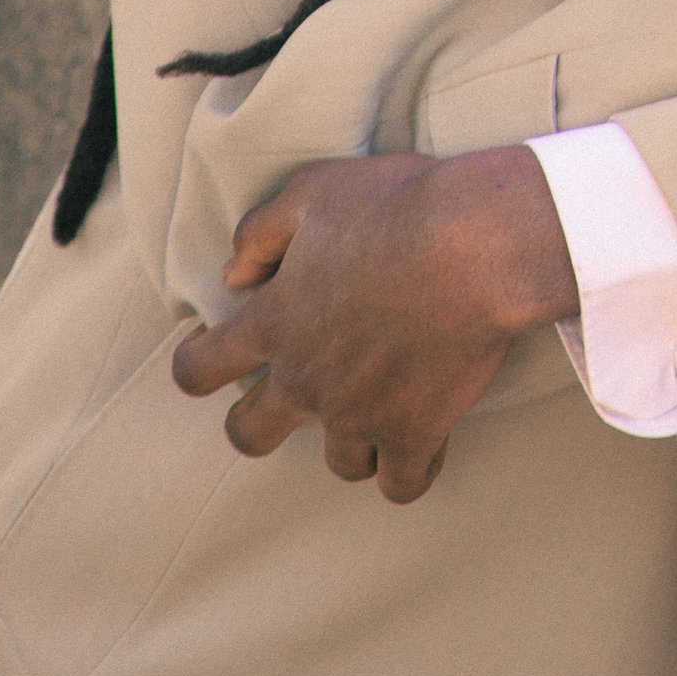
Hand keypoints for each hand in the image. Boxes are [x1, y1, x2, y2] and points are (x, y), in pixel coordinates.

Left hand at [171, 146, 577, 503]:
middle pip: (249, 435)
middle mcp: (306, 379)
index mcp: (275, 321)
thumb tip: (232, 274)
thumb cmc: (399, 206)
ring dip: (352, 442)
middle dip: (258, 423)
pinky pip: (401, 484)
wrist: (479, 243)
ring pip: (338, 462)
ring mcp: (359, 414)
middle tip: (286, 401)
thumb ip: (261, 232)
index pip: (198, 369)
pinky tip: (424, 444)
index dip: (197, 366)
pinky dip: (410, 469)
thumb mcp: (315, 191)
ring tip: (377, 414)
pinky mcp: (415, 432)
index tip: (212, 353)